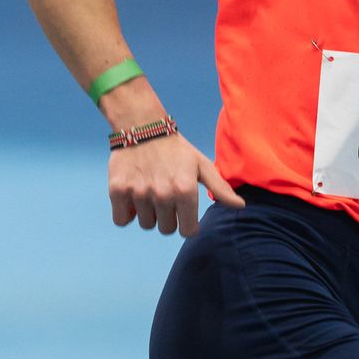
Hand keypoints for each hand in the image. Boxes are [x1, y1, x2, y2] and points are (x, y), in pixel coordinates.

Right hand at [109, 133, 245, 235]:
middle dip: (168, 218)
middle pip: (166, 230)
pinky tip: (134, 198)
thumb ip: (221, 189)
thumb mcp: (202, 166)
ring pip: (145, 224)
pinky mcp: (118, 191)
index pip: (187, 231)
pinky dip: (126, 213)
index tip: (183, 214)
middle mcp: (163, 194)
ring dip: (148, 214)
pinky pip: (122, 220)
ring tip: (150, 193)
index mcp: (185, 191)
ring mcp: (139, 194)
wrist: (142, 127)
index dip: (187, 224)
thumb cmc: (176, 149)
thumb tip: (241, 206)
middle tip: (165, 198)